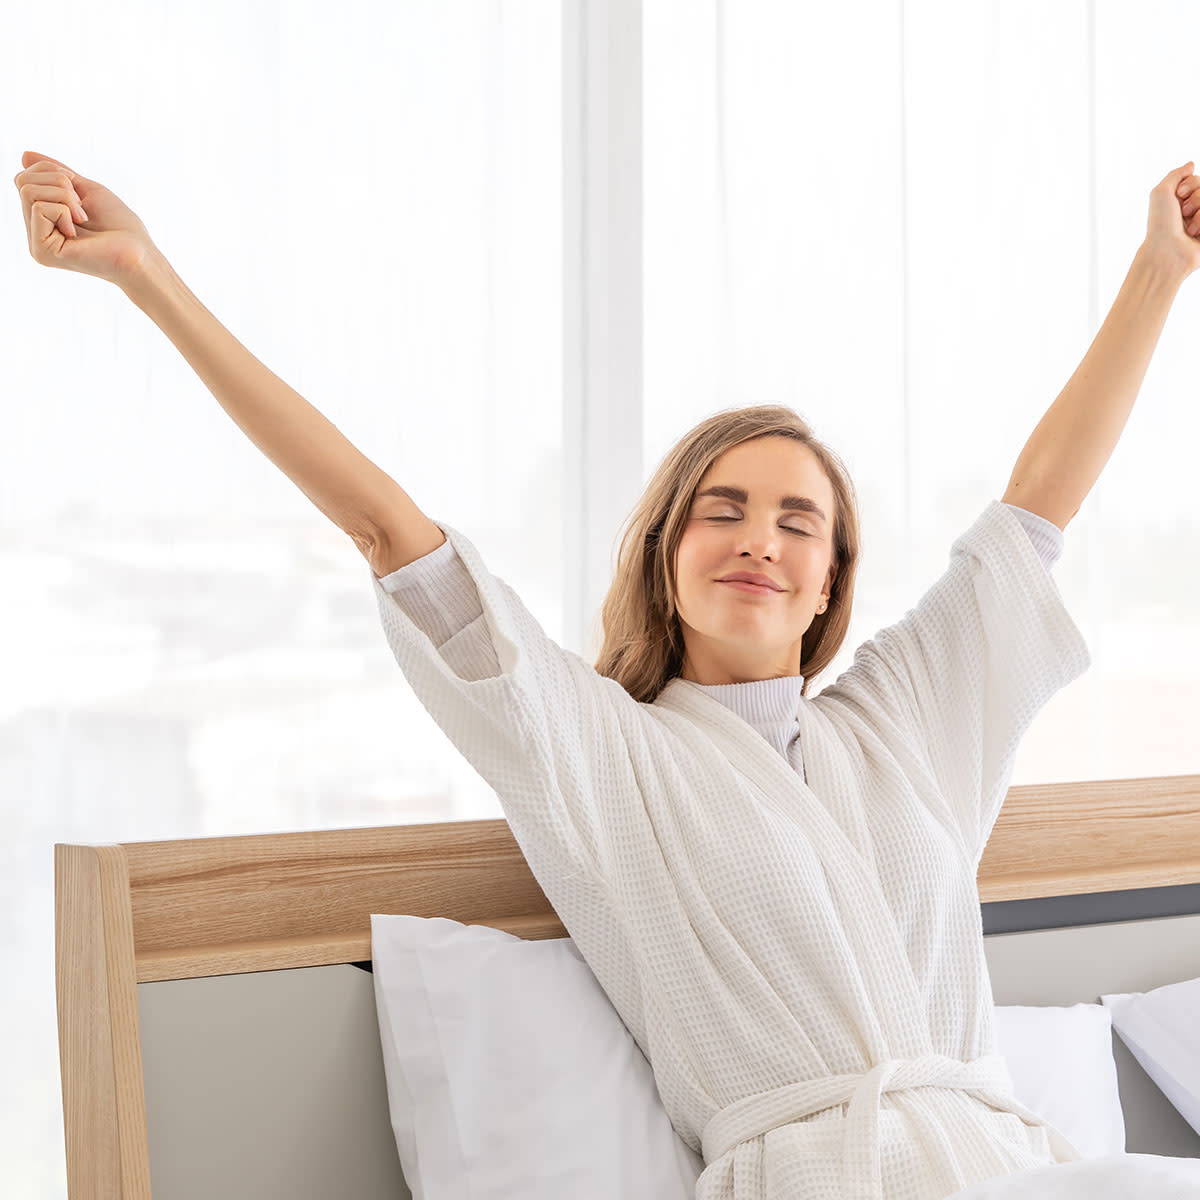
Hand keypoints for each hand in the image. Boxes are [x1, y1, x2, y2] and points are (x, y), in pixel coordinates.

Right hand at [13, 149, 156, 287]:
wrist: (139, 253)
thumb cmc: (119, 225)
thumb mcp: (85, 189)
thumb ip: (55, 173)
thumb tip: (24, 155)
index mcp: (43, 220)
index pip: (24, 178)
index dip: (52, 171)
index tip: (79, 192)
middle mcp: (35, 233)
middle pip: (22, 181)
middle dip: (58, 182)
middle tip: (82, 206)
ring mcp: (37, 244)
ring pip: (28, 191)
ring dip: (64, 196)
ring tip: (83, 218)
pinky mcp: (43, 252)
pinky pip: (39, 208)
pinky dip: (65, 210)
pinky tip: (79, 229)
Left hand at [1143, 159, 1199, 279]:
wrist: (1167, 252)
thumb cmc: (1160, 224)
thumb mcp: (1161, 192)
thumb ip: (1176, 174)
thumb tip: (1191, 164)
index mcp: (1179, 200)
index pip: (1197, 180)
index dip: (1191, 185)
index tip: (1179, 195)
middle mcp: (1192, 209)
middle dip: (1197, 199)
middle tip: (1183, 213)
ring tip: (1190, 228)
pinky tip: (1196, 234)